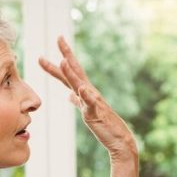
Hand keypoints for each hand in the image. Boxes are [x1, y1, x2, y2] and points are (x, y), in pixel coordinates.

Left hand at [38, 37, 136, 161]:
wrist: (119, 139)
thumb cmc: (104, 125)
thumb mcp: (86, 111)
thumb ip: (78, 101)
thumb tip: (69, 95)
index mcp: (84, 92)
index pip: (70, 72)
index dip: (61, 58)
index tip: (58, 41)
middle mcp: (89, 92)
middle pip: (75, 71)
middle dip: (66, 54)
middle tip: (59, 37)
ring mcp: (93, 102)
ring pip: (80, 85)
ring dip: (71, 73)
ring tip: (63, 61)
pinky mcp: (96, 114)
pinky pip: (90, 104)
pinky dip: (86, 96)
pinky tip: (81, 89)